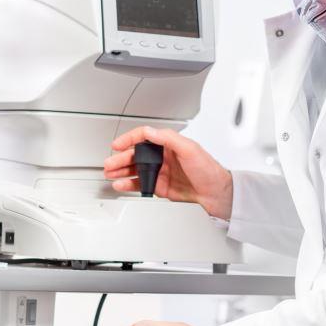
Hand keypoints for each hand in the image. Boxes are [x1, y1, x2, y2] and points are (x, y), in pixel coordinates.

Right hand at [104, 126, 233, 219]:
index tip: (118, 144)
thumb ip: (169, 139)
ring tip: (110, 174)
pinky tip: (121, 185)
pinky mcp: (160, 187)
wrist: (216, 194)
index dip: (129, 139)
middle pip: (135, 154)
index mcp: (169, 144)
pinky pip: (140, 184)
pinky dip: (129, 185)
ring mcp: (160, 172)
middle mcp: (163, 157)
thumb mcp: (190, 149)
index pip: (144, 137)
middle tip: (109, 163)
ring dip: (121, 171)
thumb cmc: (208, 170)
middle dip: (120, 158)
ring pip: (135, 169)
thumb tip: (151, 131)